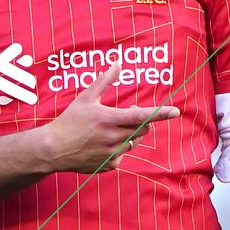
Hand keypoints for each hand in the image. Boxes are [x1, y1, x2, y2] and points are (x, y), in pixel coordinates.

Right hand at [42, 60, 179, 173]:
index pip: (142, 116)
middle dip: (142, 121)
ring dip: (131, 133)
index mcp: (109, 119)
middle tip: (128, 114)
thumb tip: (118, 63)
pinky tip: (105, 143)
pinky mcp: (109, 165)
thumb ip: (104, 80)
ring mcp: (112, 153)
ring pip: (134, 142)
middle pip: (142, 129)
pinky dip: (120, 147)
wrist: (53, 149)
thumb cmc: (69, 121)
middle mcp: (113, 137)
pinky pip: (124, 154)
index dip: (160, 113)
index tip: (175, 111)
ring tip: (114, 128)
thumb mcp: (85, 98)